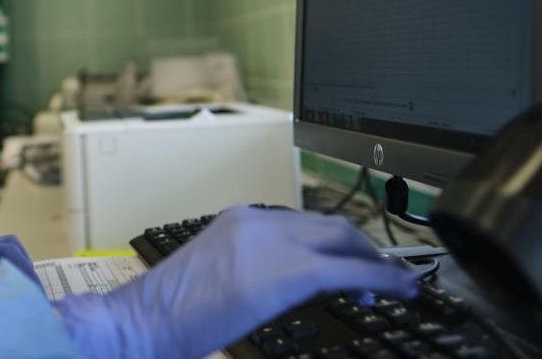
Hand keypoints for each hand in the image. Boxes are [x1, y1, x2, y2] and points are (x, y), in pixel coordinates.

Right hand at [54, 207, 419, 358]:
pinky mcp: (288, 271)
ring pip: (344, 239)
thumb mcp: (214, 278)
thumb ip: (249, 269)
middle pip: (329, 224)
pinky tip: (399, 290)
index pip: (302, 222)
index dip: (334, 243)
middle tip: (380, 275)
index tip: (350, 263)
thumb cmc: (165, 314)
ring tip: (392, 286)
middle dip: (361, 248)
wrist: (141, 321)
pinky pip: (350, 270)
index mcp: (238, 220)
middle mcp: (258, 221)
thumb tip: (278, 287)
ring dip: (373, 260)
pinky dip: (382, 277)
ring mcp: (273, 241)